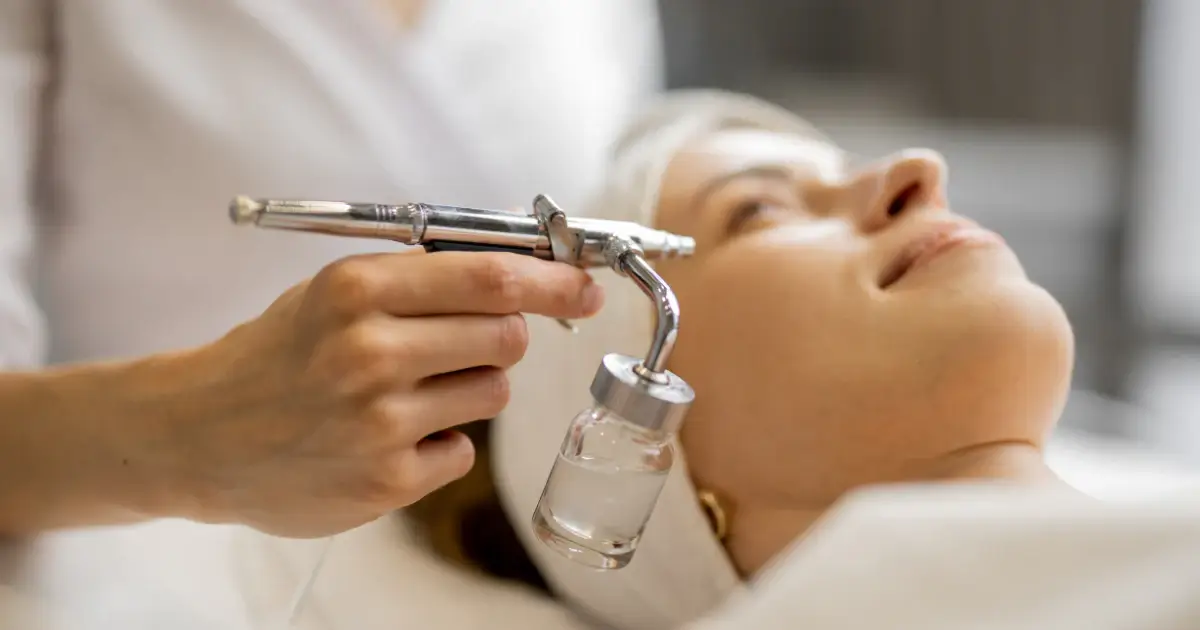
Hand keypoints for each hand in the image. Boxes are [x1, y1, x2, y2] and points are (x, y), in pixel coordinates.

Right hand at [178, 250, 602, 536]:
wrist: (200, 435)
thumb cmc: (276, 355)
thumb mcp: (332, 293)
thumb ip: (418, 281)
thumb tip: (520, 275)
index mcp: (357, 291)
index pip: (491, 277)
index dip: (553, 279)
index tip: (584, 284)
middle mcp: (371, 352)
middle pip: (508, 336)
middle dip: (505, 335)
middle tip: (472, 340)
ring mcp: (379, 422)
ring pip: (493, 393)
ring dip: (470, 388)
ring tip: (409, 391)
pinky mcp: (386, 481)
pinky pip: (463, 451)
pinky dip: (441, 443)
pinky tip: (389, 437)